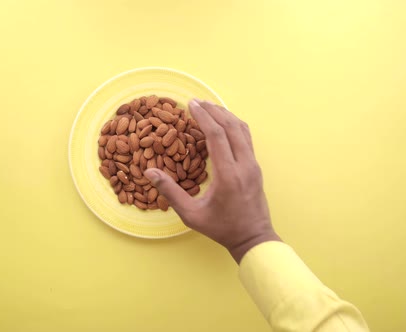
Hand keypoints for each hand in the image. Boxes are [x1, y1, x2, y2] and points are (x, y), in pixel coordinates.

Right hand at [144, 99, 280, 262]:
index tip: (191, 104)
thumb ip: (170, 192)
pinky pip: (246, 138)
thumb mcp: (191, 214)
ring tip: (209, 107)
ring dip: (226, 116)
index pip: (216, 135)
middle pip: (231, 127)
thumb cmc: (221, 228)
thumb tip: (149, 172)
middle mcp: (244, 165)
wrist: (253, 238)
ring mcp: (253, 165)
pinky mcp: (256, 167)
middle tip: (197, 101)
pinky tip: (223, 124)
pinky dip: (234, 126)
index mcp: (228, 175)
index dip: (203, 117)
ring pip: (242, 130)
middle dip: (214, 111)